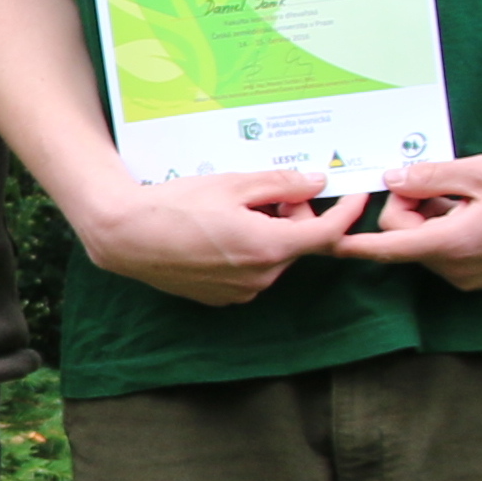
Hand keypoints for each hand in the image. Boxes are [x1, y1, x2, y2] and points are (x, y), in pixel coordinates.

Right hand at [70, 167, 368, 307]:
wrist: (126, 236)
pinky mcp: (222, 298)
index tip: (356, 195)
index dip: (347, 212)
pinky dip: (248, 251)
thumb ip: (282, 184)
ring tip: (236, 210)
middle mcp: (262, 277)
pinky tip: (219, 232)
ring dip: (270, 233)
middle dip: (294, 216)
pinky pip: (251, 272)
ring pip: (275, 257)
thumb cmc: (176, 205)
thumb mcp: (233, 183)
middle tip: (269, 191)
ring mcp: (241, 292)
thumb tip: (318, 182)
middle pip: (298, 243)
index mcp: (270, 247)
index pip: (327, 233)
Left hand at [349, 155, 481, 290]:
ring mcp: (466, 277)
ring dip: (431, 216)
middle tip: (439, 180)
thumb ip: (431, 176)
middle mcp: (454, 269)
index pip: (388, 247)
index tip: (327, 242)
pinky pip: (443, 250)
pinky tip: (476, 210)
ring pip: (423, 243)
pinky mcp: (476, 277)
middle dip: (410, 206)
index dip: (354, 243)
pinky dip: (447, 227)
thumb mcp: (481, 171)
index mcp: (452, 244)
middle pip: (404, 237)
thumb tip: (392, 179)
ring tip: (468, 196)